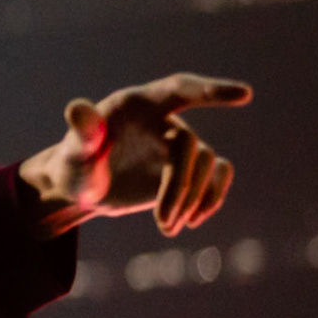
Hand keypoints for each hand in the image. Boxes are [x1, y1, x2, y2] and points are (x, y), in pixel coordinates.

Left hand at [18, 73, 249, 239]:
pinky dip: (211, 198)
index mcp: (135, 105)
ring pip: (206, 164)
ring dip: (193, 199)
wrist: (82, 188)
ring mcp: (177, 143)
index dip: (210, 91)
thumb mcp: (71, 154)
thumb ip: (81, 133)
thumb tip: (77, 109)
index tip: (245, 95)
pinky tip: (191, 221)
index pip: (178, 89)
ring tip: (168, 227)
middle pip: (189, 145)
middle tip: (164, 223)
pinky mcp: (186, 167)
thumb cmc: (73, 166)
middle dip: (181, 186)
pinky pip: (216, 176)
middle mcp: (162, 118)